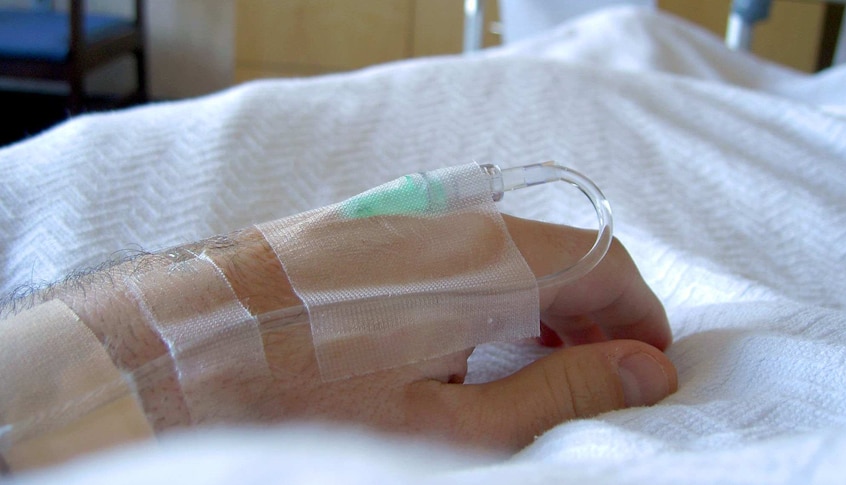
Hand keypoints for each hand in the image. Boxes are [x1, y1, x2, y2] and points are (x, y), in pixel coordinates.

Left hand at [203, 214, 675, 449]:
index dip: (639, 317)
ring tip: (542, 369)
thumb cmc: (312, 406)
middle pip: (562, 255)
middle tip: (600, 380)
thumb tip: (645, 373)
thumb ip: (558, 391)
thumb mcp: (452, 425)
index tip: (648, 369)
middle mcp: (453, 221)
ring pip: (511, 252)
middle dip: (596, 316)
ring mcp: (408, 220)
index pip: (603, 263)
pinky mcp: (370, 230)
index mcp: (487, 261)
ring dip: (543, 307)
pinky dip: (490, 293)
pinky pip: (460, 251)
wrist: (181, 356)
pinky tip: (475, 341)